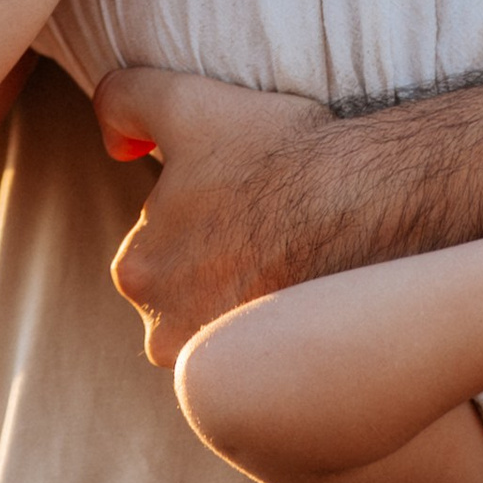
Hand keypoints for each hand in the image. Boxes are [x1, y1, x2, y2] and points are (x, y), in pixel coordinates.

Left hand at [95, 66, 331, 364]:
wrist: (369, 201)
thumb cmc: (278, 153)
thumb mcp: (185, 103)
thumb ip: (123, 101)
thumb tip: (113, 145)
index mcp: (135, 272)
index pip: (165, 240)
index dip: (205, 212)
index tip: (245, 197)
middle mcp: (165, 334)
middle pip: (191, 288)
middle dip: (223, 261)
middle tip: (274, 227)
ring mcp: (224, 364)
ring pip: (228, 322)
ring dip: (250, 298)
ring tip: (294, 259)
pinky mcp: (275, 380)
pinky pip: (268, 357)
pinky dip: (282, 333)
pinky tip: (310, 295)